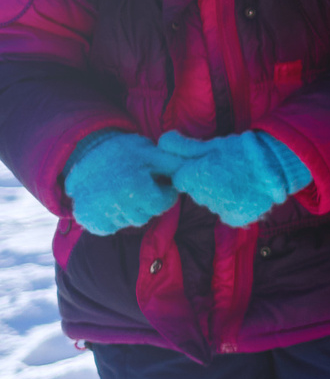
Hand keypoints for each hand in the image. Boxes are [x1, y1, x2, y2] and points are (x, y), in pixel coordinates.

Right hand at [62, 132, 176, 234]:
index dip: (164, 193)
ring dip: (131, 210)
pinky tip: (112, 201)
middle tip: (140, 186)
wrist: (85, 153)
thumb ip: (175, 164)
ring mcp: (100, 213)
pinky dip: (114, 217)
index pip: (163, 204)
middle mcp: (117, 204)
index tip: (157, 183)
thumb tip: (194, 171)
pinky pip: (111, 227)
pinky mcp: (88, 219)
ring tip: (125, 191)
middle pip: (147, 214)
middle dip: (148, 201)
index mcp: (136, 188)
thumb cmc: (124, 152)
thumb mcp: (152, 153)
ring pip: (129, 221)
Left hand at [159, 130, 313, 227]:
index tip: (209, 166)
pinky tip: (244, 194)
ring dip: (220, 195)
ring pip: (211, 202)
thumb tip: (161, 141)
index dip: (193, 172)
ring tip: (238, 182)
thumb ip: (184, 146)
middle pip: (196, 192)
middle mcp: (204, 195)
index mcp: (195, 175)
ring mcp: (220, 208)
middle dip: (205, 183)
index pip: (180, 180)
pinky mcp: (235, 218)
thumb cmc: (243, 151)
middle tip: (226, 172)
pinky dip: (234, 206)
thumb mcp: (213, 144)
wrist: (278, 165)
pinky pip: (227, 213)